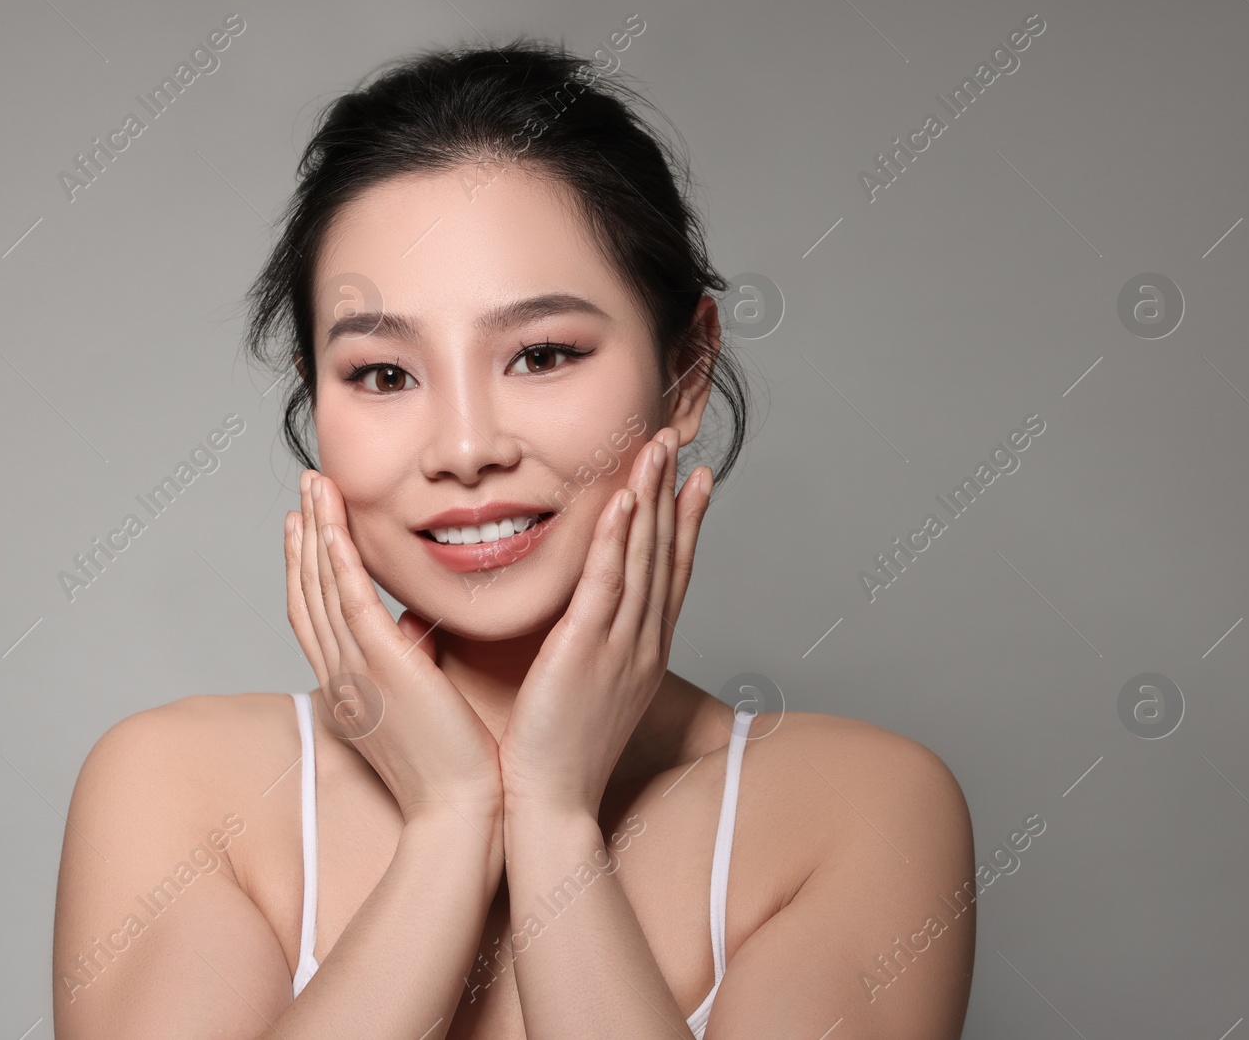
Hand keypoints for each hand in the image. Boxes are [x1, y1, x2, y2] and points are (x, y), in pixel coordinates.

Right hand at [286, 470, 503, 824]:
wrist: (460, 814)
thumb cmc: (450, 768)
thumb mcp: (419, 706)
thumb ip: (408, 663)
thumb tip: (412, 628)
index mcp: (348, 687)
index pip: (317, 613)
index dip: (307, 564)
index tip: (308, 522)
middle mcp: (341, 676)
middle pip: (308, 592)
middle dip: (304, 535)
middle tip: (305, 487)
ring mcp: (357, 673)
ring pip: (323, 589)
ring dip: (316, 532)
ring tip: (315, 485)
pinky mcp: (383, 671)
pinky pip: (351, 606)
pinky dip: (336, 564)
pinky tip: (330, 528)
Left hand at [497, 427, 712, 819]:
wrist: (552, 806)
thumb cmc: (557, 756)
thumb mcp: (587, 694)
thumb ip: (589, 650)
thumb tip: (579, 625)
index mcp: (644, 654)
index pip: (671, 574)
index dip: (686, 522)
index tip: (696, 480)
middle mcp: (643, 644)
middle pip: (665, 554)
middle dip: (673, 493)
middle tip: (680, 442)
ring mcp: (620, 647)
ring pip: (642, 558)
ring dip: (652, 498)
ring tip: (659, 449)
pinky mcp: (586, 652)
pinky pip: (606, 584)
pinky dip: (617, 538)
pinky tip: (623, 500)